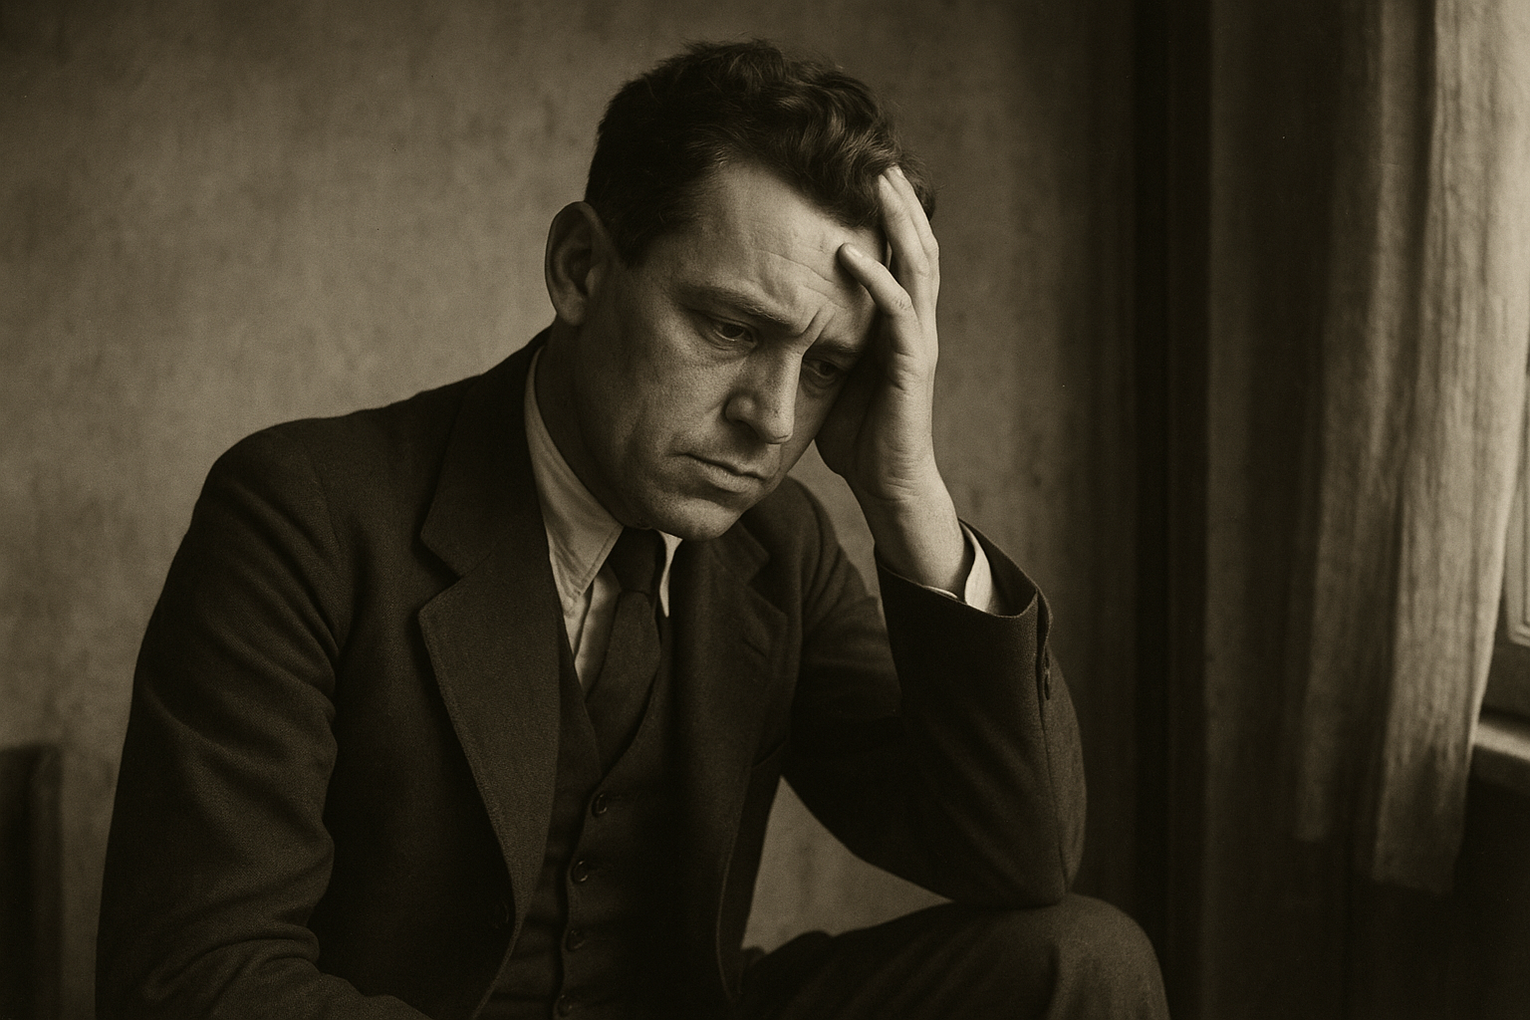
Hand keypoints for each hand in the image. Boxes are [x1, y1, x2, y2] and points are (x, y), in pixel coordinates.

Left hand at [816, 167, 968, 590]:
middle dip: (897, 196)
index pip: (898, 247)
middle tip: (874, 151)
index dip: (885, 208)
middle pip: (917, 240)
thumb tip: (766, 311)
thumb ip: (815, 335)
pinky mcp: (912, 364)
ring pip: (918, 262)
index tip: (857, 169)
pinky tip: (847, 251)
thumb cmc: (858, 433)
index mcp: (896, 319)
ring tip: (875, 179)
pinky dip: (875, 277)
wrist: (889, 485)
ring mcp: (918, 339)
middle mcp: (914, 320)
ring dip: (896, 219)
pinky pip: (897, 310)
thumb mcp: (829, 370)